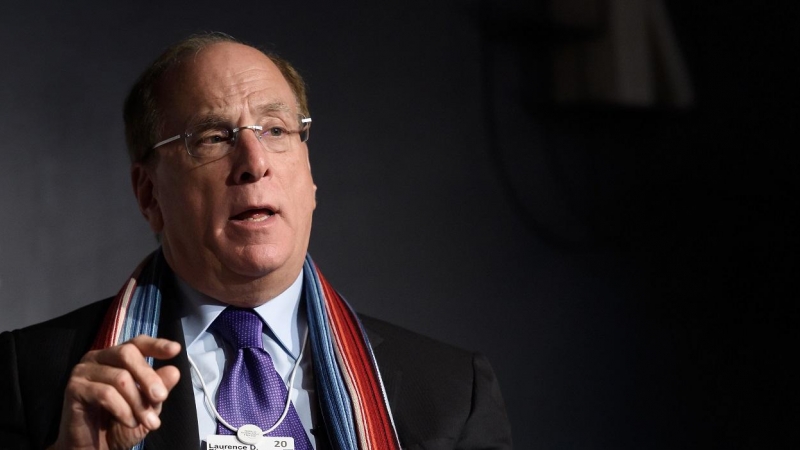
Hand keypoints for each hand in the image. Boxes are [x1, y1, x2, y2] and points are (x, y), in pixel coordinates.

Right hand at [50, 335, 180, 449]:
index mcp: (116, 357)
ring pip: (119, 377)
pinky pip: (105, 394)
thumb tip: (174, 371)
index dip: (156, 345)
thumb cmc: (121, 424)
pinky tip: (129, 422)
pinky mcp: (74, 388)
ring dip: (138, 403)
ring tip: (148, 421)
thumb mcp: (148, 406)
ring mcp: (83, 371)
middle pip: (127, 354)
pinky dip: (123, 410)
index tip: (176, 350)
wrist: (96, 449)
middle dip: (148, 377)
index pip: (137, 343)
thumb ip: (160, 387)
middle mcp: (98, 358)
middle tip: (161, 398)